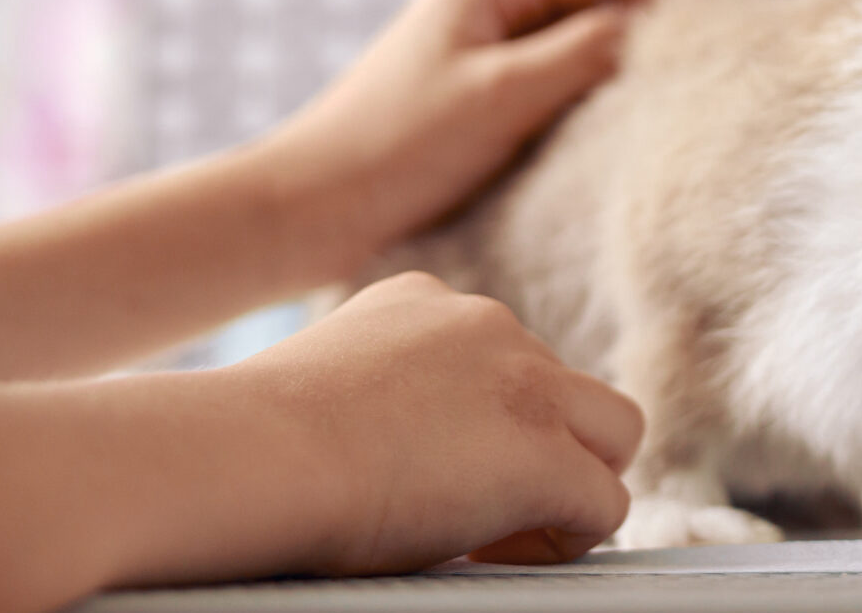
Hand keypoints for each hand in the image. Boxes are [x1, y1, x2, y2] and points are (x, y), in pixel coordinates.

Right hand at [231, 272, 643, 573]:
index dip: (488, 422)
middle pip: (569, 387)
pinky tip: (497, 558)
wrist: (248, 458)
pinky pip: (604, 503)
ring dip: (575, 483)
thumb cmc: (247, 448)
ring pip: (614, 431)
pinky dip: (569, 538)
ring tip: (504, 538)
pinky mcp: (545, 456)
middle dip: (550, 446)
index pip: (499, 354)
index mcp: (424, 302)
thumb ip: (376, 400)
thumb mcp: (319, 392)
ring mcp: (528, 384)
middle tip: (491, 510)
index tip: (437, 472)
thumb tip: (393, 456)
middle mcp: (489, 326)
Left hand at [261, 0, 664, 274]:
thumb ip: (586, 50)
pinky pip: (557, 68)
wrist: (308, 210)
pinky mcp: (481, 79)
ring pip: (583, 31)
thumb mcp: (504, 96)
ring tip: (655, 107)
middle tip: (692, 82)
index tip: (708, 49)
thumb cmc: (395, 150)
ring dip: (619, 62)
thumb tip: (660, 28)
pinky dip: (589, 88)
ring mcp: (484, 35)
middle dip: (648, 30)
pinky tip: (607, 126)